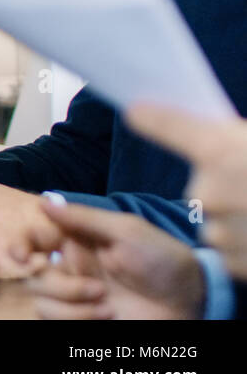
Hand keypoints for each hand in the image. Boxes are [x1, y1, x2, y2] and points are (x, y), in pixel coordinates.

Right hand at [27, 198, 203, 319]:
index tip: (22, 254)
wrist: (188, 300)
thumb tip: (45, 201)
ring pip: (39, 297)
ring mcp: (72, 293)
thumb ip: (84, 218)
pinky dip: (74, 318)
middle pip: (31, 272)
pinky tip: (105, 315)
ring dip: (70, 304)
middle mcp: (68, 265)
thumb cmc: (162, 259)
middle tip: (95, 288)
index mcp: (76, 240)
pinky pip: (51, 317)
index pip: (31, 238)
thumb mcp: (126, 231)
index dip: (19, 245)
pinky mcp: (77, 316)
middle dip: (58, 283)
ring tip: (106, 305)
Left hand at [125, 104, 246, 278]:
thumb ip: (234, 139)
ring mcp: (220, 230)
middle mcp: (210, 190)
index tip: (137, 110)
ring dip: (240, 217)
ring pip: (217, 219)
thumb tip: (208, 133)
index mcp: (221, 151)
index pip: (168, 125)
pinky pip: (231, 247)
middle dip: (229, 185)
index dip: (152, 116)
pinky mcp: (232, 262)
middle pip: (204, 184)